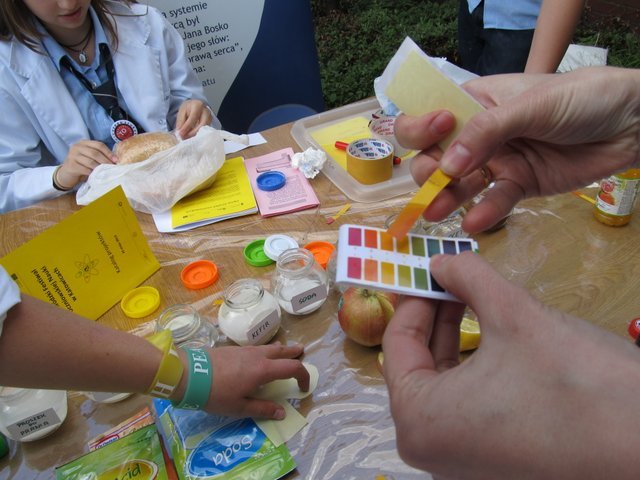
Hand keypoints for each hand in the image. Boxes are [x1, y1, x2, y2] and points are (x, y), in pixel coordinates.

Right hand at [56, 140, 115, 188]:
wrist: (66, 175)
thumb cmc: (81, 166)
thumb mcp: (89, 158)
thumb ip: (99, 156)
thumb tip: (115, 160)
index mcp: (83, 143)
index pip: (98, 145)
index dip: (108, 152)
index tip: (116, 160)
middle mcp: (77, 147)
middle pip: (95, 153)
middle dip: (106, 160)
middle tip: (113, 167)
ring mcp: (72, 155)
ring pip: (91, 161)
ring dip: (100, 167)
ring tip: (106, 172)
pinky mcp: (71, 165)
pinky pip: (85, 169)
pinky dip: (92, 173)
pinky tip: (96, 175)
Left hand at [176, 99, 212, 138]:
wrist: (194, 106)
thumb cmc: (188, 108)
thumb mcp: (181, 112)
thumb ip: (180, 122)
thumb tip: (180, 133)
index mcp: (198, 105)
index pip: (193, 118)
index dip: (186, 127)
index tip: (180, 134)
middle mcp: (206, 111)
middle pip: (202, 124)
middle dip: (193, 133)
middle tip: (185, 138)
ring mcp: (210, 118)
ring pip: (205, 129)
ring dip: (196, 135)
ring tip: (187, 138)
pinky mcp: (211, 124)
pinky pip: (206, 131)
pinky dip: (199, 136)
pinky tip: (192, 138)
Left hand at [203, 343, 308, 418]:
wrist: (190, 374)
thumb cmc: (216, 394)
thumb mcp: (239, 407)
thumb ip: (262, 409)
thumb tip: (282, 412)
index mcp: (263, 370)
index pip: (293, 368)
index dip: (303, 376)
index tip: (304, 387)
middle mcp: (258, 356)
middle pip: (282, 351)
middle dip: (294, 352)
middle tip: (302, 352)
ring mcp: (245, 350)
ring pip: (269, 347)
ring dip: (280, 350)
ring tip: (284, 351)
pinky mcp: (234, 349)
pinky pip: (257, 348)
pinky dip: (266, 350)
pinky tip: (259, 356)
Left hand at [382, 252, 639, 478]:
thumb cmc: (577, 384)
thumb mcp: (515, 315)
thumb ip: (468, 279)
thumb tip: (440, 260)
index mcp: (419, 421)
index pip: (398, 345)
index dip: (415, 299)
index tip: (430, 271)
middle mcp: (431, 452)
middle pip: (419, 367)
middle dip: (437, 318)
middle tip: (454, 280)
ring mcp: (463, 466)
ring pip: (445, 389)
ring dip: (457, 342)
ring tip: (475, 302)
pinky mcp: (495, 469)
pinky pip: (469, 412)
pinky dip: (477, 373)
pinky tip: (496, 343)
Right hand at [395, 67, 639, 232]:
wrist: (632, 123)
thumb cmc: (582, 98)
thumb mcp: (532, 105)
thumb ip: (488, 131)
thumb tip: (448, 164)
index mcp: (476, 101)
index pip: (431, 114)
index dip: (423, 126)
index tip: (438, 132)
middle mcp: (480, 133)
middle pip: (437, 154)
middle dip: (430, 168)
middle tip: (437, 179)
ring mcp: (499, 160)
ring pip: (460, 183)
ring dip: (445, 197)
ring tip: (434, 213)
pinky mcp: (519, 185)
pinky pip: (496, 201)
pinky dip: (485, 213)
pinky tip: (475, 223)